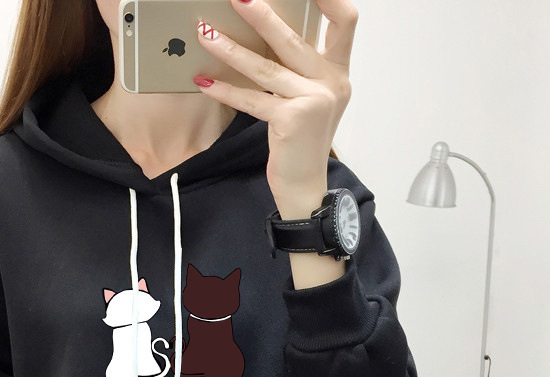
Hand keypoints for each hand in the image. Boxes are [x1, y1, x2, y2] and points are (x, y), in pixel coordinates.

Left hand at [193, 0, 357, 216]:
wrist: (305, 186)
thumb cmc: (301, 142)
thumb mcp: (309, 100)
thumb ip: (299, 69)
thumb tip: (265, 33)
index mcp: (338, 72)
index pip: (345, 21)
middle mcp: (332, 83)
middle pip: (293, 37)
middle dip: (261, 14)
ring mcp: (313, 101)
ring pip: (265, 67)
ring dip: (230, 48)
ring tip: (204, 32)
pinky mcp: (291, 120)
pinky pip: (251, 99)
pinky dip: (225, 90)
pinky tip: (204, 81)